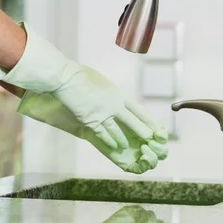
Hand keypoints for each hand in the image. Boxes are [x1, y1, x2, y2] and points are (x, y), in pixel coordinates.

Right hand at [52, 66, 168, 149]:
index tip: (157, 127)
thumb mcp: (104, 82)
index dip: (149, 120)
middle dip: (142, 133)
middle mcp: (114, 105)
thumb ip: (112, 93)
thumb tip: (117, 98)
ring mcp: (103, 114)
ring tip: (126, 145)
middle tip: (149, 141)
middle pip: (133, 122)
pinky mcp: (91, 121)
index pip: (139, 110)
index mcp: (119, 94)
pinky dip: (108, 141)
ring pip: (118, 132)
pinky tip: (113, 146)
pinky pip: (103, 134)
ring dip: (123, 140)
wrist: (65, 79)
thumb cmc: (82, 76)